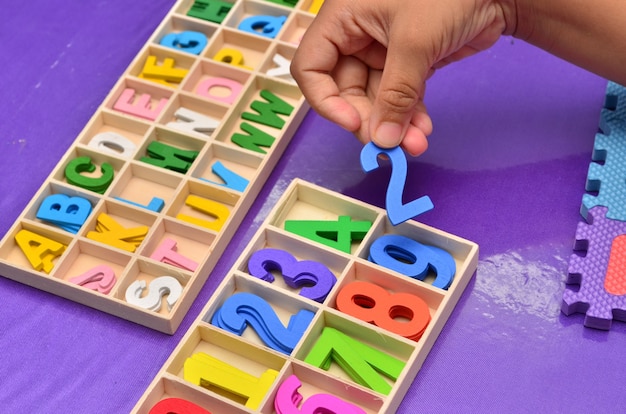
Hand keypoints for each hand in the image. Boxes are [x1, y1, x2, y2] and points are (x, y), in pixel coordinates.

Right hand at [291, 0, 508, 155]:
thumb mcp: (415, 42)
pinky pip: (399, 98)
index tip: (353, 123)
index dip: (325, 100)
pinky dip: (409, 116)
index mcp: (343, 19)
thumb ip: (396, 93)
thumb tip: (382, 139)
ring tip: (415, 144)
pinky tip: (422, 131)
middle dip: (369, 119)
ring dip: (393, 124)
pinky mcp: (408, 64)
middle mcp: (356, 36)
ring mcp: (382, 52)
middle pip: (345, 90)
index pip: (312, 67)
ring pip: (375, 99)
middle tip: (388, 144)